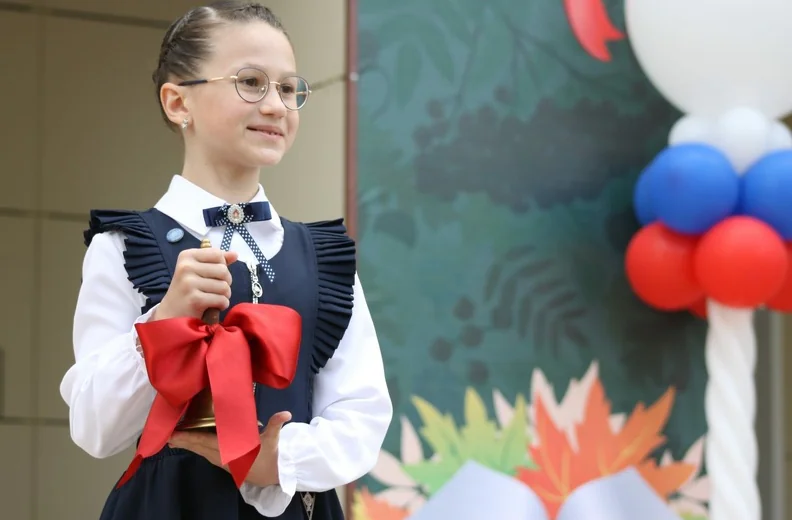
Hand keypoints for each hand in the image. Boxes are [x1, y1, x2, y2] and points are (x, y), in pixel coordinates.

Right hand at [155, 246, 238, 320]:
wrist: (170, 315)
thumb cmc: (187, 291)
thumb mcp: (198, 271)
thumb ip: (216, 261)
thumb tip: (235, 254)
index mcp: (186, 256)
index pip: (217, 254)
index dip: (222, 266)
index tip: (213, 275)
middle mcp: (186, 267)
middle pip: (223, 270)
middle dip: (225, 282)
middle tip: (214, 290)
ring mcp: (189, 283)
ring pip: (224, 286)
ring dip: (224, 295)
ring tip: (213, 298)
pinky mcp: (195, 299)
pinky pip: (221, 300)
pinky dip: (222, 305)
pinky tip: (212, 307)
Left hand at [168, 411, 291, 486]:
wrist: (271, 475)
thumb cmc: (270, 455)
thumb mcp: (273, 439)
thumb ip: (276, 424)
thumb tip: (286, 414)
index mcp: (231, 450)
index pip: (207, 442)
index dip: (190, 438)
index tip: (176, 435)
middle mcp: (223, 456)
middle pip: (199, 447)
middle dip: (183, 441)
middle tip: (167, 435)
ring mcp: (221, 460)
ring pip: (200, 451)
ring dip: (187, 445)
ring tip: (173, 438)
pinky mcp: (222, 462)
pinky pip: (204, 453)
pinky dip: (195, 448)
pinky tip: (188, 443)